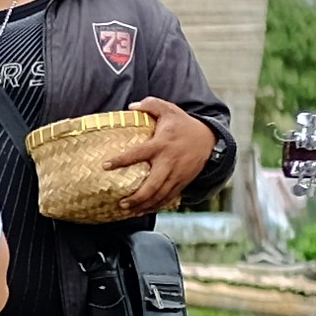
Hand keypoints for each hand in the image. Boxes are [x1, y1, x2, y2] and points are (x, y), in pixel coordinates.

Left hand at [118, 95, 214, 210]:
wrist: (209, 139)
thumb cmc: (184, 125)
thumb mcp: (169, 110)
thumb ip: (150, 104)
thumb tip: (132, 106)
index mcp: (161, 145)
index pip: (138, 154)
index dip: (121, 160)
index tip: (106, 166)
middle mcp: (168, 163)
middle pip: (152, 186)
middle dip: (136, 198)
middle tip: (121, 203)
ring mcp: (177, 175)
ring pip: (159, 196)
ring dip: (143, 206)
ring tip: (128, 211)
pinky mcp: (182, 183)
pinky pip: (168, 199)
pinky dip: (155, 207)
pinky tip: (143, 211)